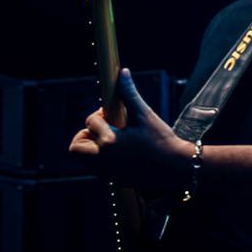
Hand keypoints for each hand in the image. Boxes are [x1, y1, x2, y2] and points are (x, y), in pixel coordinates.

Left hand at [69, 69, 193, 196]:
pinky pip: (96, 169)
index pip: (89, 122)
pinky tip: (121, 152)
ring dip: (92, 148)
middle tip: (104, 131)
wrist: (176, 167)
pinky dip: (101, 159)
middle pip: (75, 148)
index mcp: (110, 142)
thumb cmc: (162, 139)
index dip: (99, 115)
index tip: (114, 117)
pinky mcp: (113, 180)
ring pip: (84, 160)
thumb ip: (129, 93)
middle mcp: (104, 160)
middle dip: (85, 136)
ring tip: (112, 141)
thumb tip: (123, 72)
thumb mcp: (145, 115)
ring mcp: (107, 173)